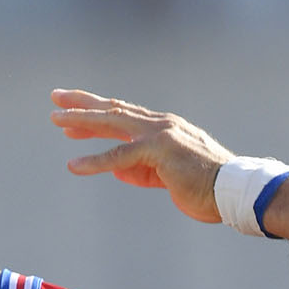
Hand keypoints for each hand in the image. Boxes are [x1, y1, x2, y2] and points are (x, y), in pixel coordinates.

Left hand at [50, 89, 233, 223]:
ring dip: (83, 120)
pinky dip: (95, 161)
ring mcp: (160, 135)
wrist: (232, 190)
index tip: (70, 114)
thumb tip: (118, 170)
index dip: (96, 113)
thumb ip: (143, 170)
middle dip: (83, 103)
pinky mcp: (158, 152)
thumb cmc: (205, 186)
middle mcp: (161, 125)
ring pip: (114, 123)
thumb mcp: (167, 176)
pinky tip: (73, 165)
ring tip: (57, 120)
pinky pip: (120, 156)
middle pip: (115, 109)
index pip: (125, 115)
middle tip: (56, 98)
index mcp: (165, 129)